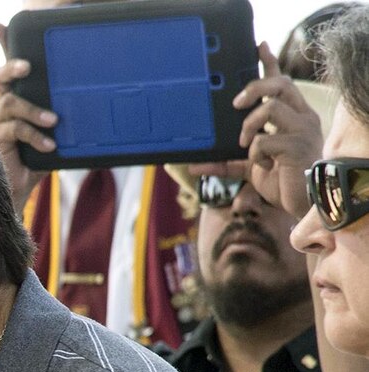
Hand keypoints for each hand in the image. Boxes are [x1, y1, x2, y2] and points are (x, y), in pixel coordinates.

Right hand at [0, 36, 57, 211]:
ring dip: (32, 109)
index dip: (1, 46)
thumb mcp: (47, 138)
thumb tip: (92, 109)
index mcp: (7, 104)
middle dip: (12, 67)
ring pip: (8, 102)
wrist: (13, 197)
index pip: (6, 73)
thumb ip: (57, 122)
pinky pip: (13, 129)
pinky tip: (48, 145)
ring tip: (53, 120)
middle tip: (27, 66)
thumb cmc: (31, 166)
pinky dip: (34, 134)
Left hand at [233, 43, 323, 219]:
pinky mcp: (296, 146)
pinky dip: (256, 153)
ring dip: (250, 124)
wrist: (300, 204)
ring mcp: (301, 130)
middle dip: (255, 87)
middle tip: (236, 104)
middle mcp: (300, 117)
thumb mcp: (248, 168)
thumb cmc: (280, 181)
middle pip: (280, 85)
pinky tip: (263, 165)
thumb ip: (224, 163)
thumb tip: (193, 166)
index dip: (269, 63)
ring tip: (245, 143)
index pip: (281, 82)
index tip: (258, 46)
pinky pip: (266, 140)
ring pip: (271, 108)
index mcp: (292, 116)